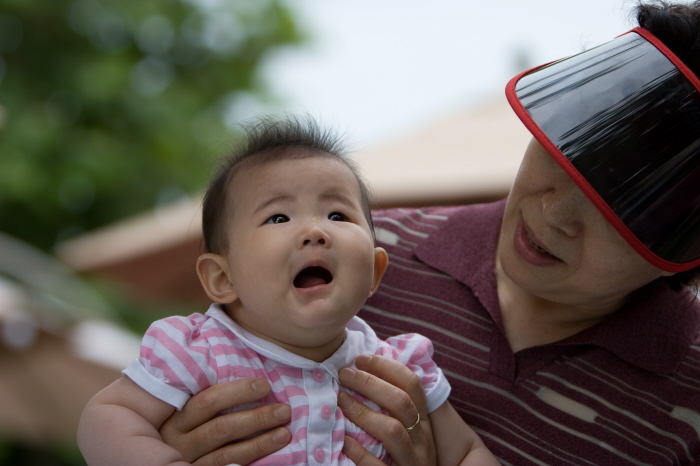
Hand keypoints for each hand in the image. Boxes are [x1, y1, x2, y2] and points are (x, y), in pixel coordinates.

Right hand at [159, 379, 291, 465]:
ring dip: (259, 443)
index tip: (265, 385)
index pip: (208, 401)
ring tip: (284, 434)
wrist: (161, 461)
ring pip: (226, 454)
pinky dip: (247, 462)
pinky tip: (268, 459)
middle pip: (221, 428)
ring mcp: (186, 462)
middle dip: (256, 418)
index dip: (238, 392)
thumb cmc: (184, 429)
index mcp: (177, 418)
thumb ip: (209, 400)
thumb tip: (253, 382)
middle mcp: (179, 441)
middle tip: (284, 411)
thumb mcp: (187, 414)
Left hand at [338, 355, 436, 465]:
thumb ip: (392, 406)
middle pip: (401, 403)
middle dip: (371, 384)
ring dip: (363, 412)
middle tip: (344, 374)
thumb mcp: (407, 431)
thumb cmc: (403, 458)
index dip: (387, 367)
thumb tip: (365, 369)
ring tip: (340, 401)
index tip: (361, 358)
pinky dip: (359, 453)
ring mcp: (412, 461)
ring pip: (393, 431)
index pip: (412, 385)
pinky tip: (343, 441)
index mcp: (423, 422)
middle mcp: (422, 439)